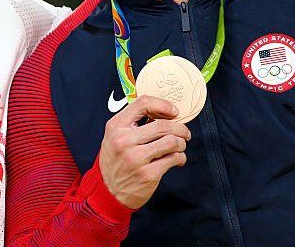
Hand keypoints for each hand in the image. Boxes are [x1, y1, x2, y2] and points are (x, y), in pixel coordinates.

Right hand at [98, 95, 190, 209]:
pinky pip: (174, 159)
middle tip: (184, 133)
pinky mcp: (148, 174)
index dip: (163, 105)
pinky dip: (180, 158)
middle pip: (163, 125)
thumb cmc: (116, 160)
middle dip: (180, 128)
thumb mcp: (114, 136)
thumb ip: (132, 122)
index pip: (143, 103)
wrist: (109, 191)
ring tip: (179, 147)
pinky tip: (176, 159)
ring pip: (172, 141)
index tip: (173, 112)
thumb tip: (163, 111)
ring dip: (181, 143)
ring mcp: (136, 158)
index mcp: (115, 126)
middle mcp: (124, 140)